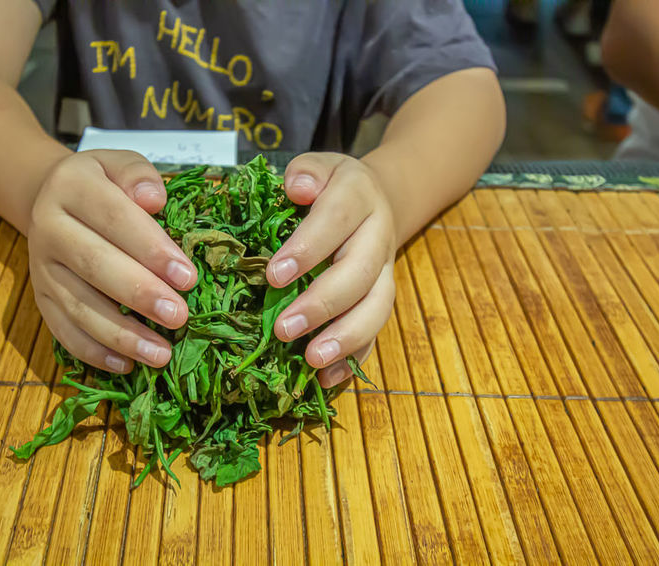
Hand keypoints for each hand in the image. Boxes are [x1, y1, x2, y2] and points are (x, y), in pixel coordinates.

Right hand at [28, 150, 197, 373]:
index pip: (114, 218)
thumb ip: (139, 175)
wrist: (50, 198)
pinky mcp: (40, 297)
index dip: (151, 249)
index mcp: (71, 186)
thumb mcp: (120, 164)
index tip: (188, 277)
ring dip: (121, 335)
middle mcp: (48, 226)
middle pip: (95, 265)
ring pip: (78, 305)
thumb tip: (154, 199)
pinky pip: (62, 330)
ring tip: (161, 355)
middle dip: (140, 295)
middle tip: (180, 317)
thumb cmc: (102, 185)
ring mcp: (41, 267)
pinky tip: (125, 365)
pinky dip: (93, 351)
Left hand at [267, 153, 396, 387]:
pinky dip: (353, 358)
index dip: (308, 248)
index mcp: (360, 198)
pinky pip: (375, 333)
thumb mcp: (319, 166)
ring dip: (345, 338)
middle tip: (283, 329)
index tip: (273, 274)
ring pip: (375, 309)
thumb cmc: (331, 187)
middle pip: (359, 274)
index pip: (336, 220)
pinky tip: (326, 379)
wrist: (379, 200)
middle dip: (322, 304)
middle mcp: (378, 237)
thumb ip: (305, 172)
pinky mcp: (381, 301)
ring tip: (311, 361)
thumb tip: (295, 188)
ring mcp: (385, 273)